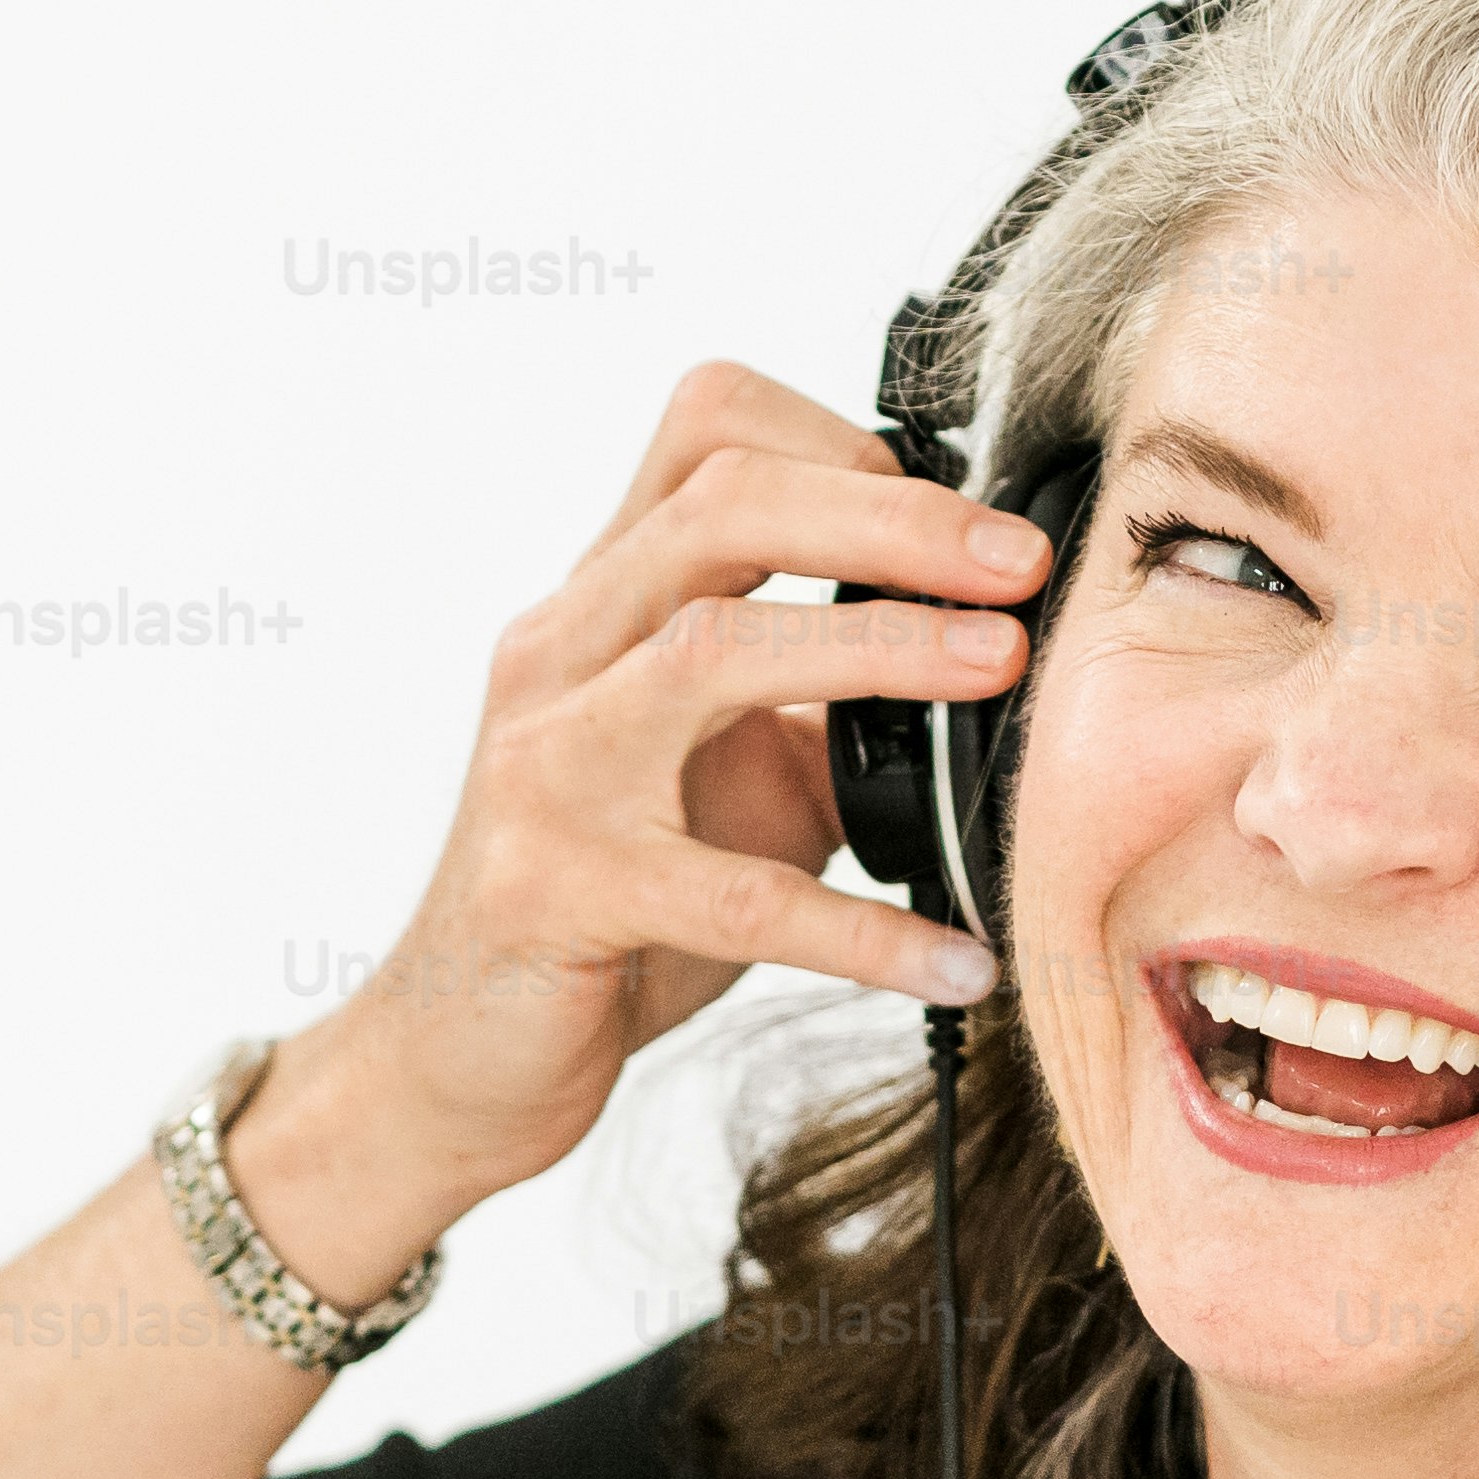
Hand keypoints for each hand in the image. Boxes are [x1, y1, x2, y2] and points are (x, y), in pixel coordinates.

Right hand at [277, 361, 1034, 1232]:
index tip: (962, 517)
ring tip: (1002, 668)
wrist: (457, 1048)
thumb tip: (1005, 661)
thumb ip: (834, 702)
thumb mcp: (727, 768)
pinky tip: (957, 963)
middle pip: (721, 507)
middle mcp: (559, 653)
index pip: (706, 430)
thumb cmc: (607, 899)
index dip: (843, 440)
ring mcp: (546, 766)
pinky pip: (732, 899)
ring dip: (877, 647)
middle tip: (1020, 566)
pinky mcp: (554, 892)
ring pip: (709, 650)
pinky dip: (862, 931)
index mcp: (605, 598)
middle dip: (891, 518)